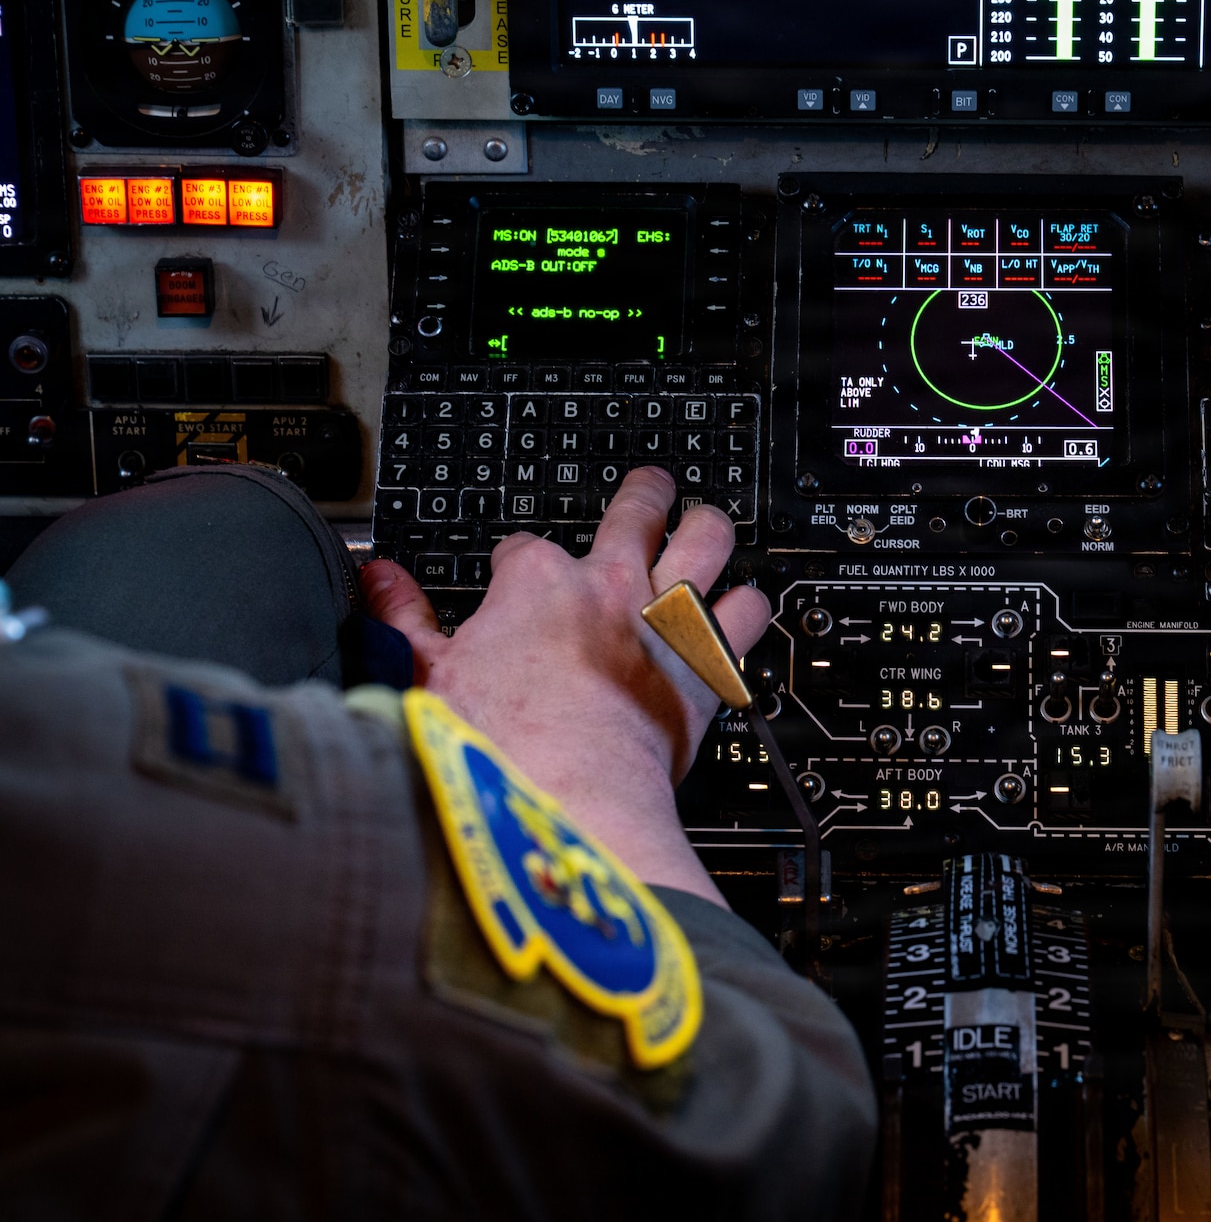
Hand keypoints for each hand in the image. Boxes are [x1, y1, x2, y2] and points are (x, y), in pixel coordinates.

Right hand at [361, 467, 770, 903]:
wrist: (568, 805)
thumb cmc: (500, 752)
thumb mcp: (424, 677)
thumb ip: (401, 620)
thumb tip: (377, 581)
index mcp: (539, 582)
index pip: (527, 547)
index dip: (519, 562)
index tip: (516, 578)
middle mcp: (613, 586)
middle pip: (640, 510)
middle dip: (646, 494)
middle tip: (651, 488)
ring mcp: (667, 621)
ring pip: (709, 540)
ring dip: (709, 532)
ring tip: (708, 527)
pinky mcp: (709, 664)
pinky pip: (750, 614)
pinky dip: (749, 609)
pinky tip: (745, 609)